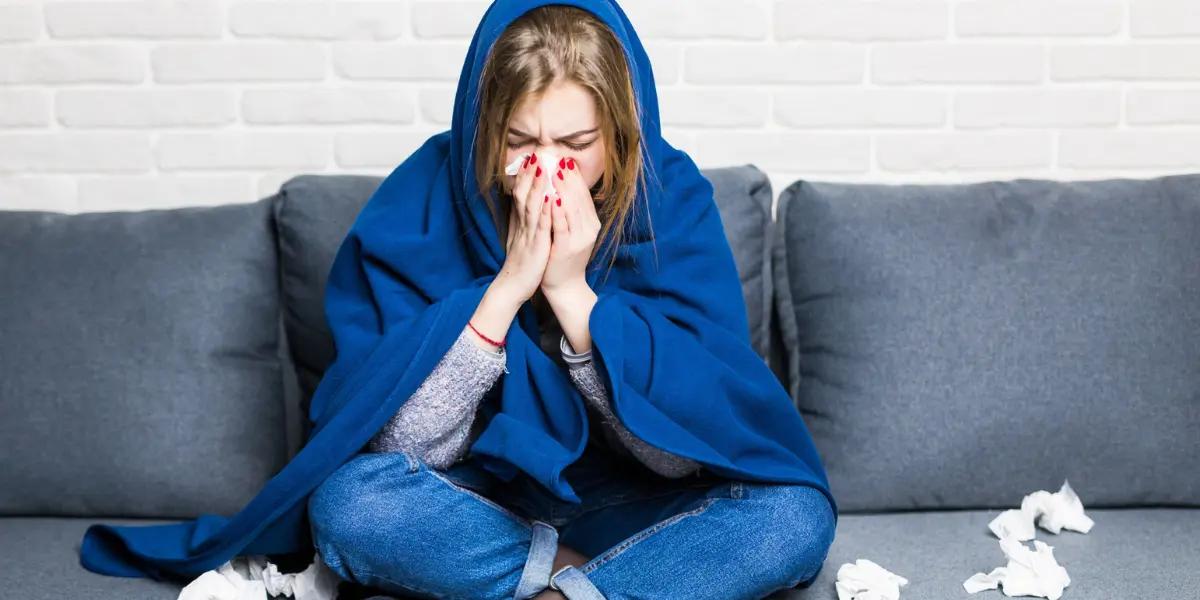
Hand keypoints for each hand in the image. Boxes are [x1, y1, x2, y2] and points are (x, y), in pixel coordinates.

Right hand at [495, 152, 552, 304]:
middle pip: (524, 195)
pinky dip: (546, 211)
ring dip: (537, 187)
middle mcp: (522, 225)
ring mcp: (528, 235)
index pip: (521, 195)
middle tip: (535, 155)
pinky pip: (542, 226)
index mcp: (520, 223)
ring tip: (542, 169)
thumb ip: (520, 221)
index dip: (525, 177)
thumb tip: (520, 205)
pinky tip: (553, 198)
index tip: (530, 159)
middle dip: (530, 175)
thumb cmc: (520, 263)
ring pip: (532, 207)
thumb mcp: (519, 238)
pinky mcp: (536, 246)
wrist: (513, 287)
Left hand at [541, 155, 600, 295]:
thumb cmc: (564, 256)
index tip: (567, 161)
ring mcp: (579, 238)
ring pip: (572, 209)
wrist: (564, 285)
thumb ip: (571, 213)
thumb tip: (564, 189)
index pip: (584, 196)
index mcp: (590, 224)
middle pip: (579, 198)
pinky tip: (552, 198)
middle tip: (560, 160)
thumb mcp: (572, 232)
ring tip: (556, 172)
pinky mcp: (566, 247)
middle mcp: (588, 229)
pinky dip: (558, 211)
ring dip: (564, 189)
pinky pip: (562, 226)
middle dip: (569, 178)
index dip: (576, 178)